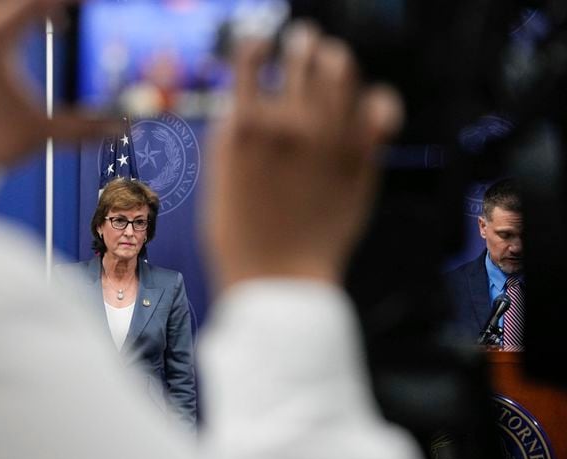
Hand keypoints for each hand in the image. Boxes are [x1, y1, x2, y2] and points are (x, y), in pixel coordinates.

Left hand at [0, 0, 117, 170]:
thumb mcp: (42, 132)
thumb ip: (85, 128)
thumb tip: (120, 126)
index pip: (39, 1)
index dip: (72, 0)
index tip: (95, 4)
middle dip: (52, 3)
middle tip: (80, 9)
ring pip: (6, 4)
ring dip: (38, 8)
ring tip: (69, 16)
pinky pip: (0, 11)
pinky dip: (28, 12)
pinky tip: (54, 26)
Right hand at [204, 22, 402, 289]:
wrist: (278, 280)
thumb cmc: (239, 238)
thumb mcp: (216, 178)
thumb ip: (231, 134)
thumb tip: (244, 105)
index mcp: (246, 126)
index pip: (250, 57)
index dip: (255, 45)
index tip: (259, 44)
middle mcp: (290, 123)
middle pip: (302, 56)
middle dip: (302, 43)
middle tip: (305, 40)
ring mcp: (330, 139)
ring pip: (341, 70)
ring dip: (335, 58)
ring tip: (333, 59)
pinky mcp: (361, 159)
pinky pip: (380, 108)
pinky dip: (377, 98)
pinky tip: (370, 99)